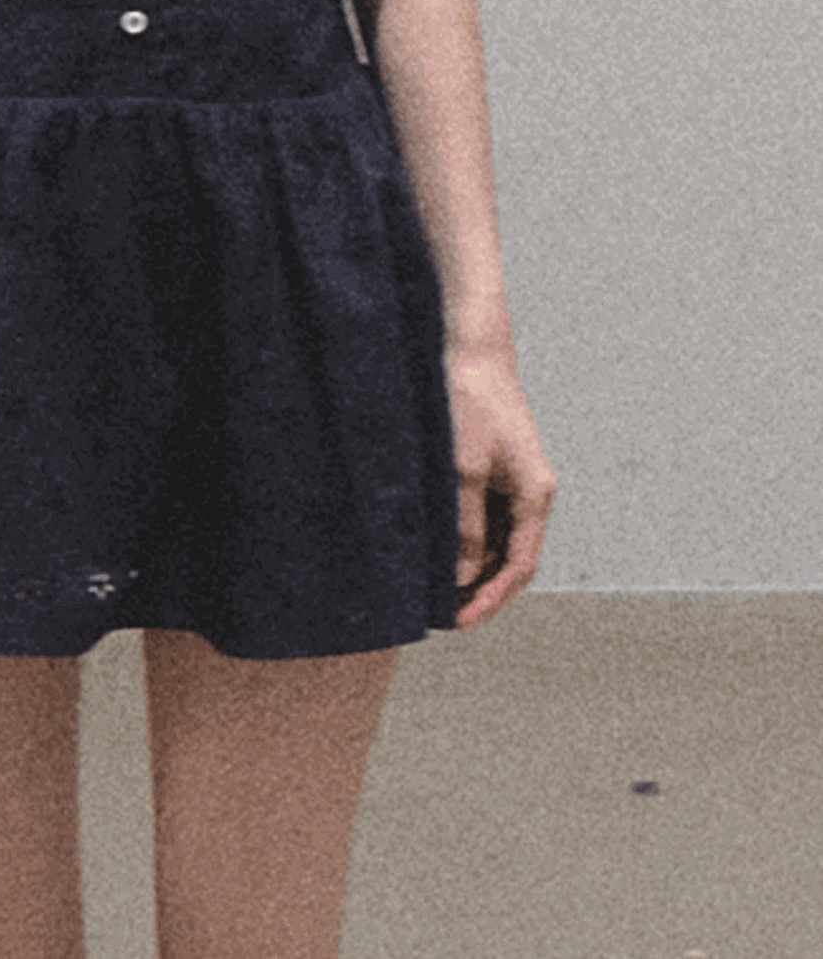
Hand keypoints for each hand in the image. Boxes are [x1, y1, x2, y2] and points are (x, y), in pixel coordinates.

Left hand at [445, 346, 556, 629]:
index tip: (460, 622)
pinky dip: (465, 538)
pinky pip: (483, 516)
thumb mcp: (462, 471)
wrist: (469, 347)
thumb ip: (465, 527)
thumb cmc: (468, 402)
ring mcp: (513, 480)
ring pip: (496, 539)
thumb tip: (462, 577)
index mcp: (534, 495)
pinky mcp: (493, 467)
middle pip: (511, 558)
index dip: (491, 600)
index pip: (519, 567)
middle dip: (481, 589)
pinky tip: (437, 549)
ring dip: (472, 566)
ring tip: (436, 590)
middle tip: (444, 616)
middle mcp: (530, 492)